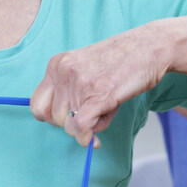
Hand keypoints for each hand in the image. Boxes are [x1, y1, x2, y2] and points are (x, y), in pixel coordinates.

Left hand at [32, 23, 172, 145]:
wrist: (150, 46)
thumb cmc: (121, 61)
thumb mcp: (86, 69)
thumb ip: (71, 93)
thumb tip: (70, 129)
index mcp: (57, 65)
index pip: (36, 104)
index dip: (51, 118)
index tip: (68, 119)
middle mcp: (64, 72)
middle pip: (53, 118)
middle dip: (71, 125)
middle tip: (92, 115)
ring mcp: (80, 82)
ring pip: (69, 125)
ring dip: (88, 127)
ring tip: (105, 111)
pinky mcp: (98, 94)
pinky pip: (81, 127)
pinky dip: (87, 137)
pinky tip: (95, 140)